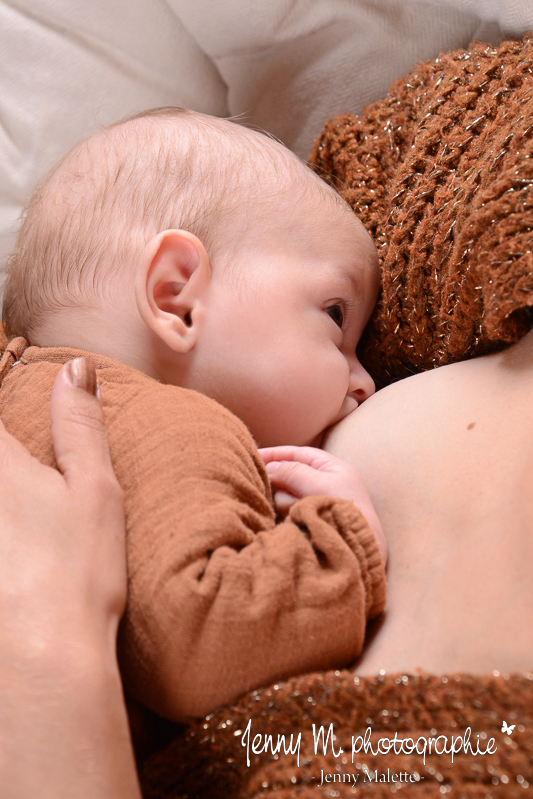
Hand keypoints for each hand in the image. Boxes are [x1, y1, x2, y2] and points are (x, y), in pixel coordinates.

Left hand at [0, 358, 139, 798]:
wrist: (42, 656)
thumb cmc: (78, 573)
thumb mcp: (94, 490)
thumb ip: (79, 424)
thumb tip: (75, 369)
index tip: (7, 361)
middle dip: (4, 445)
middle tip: (22, 469)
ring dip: (6, 488)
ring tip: (20, 515)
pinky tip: (9, 537)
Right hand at [259, 445, 386, 564]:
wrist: (359, 546)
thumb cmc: (346, 510)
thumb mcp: (320, 483)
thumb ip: (292, 471)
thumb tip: (270, 468)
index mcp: (331, 468)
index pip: (298, 454)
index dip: (276, 453)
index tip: (254, 455)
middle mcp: (322, 484)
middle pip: (288, 475)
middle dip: (282, 482)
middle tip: (283, 491)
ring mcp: (314, 504)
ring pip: (285, 495)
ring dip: (288, 501)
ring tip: (301, 511)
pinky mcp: (307, 521)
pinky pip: (288, 512)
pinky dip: (289, 513)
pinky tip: (296, 519)